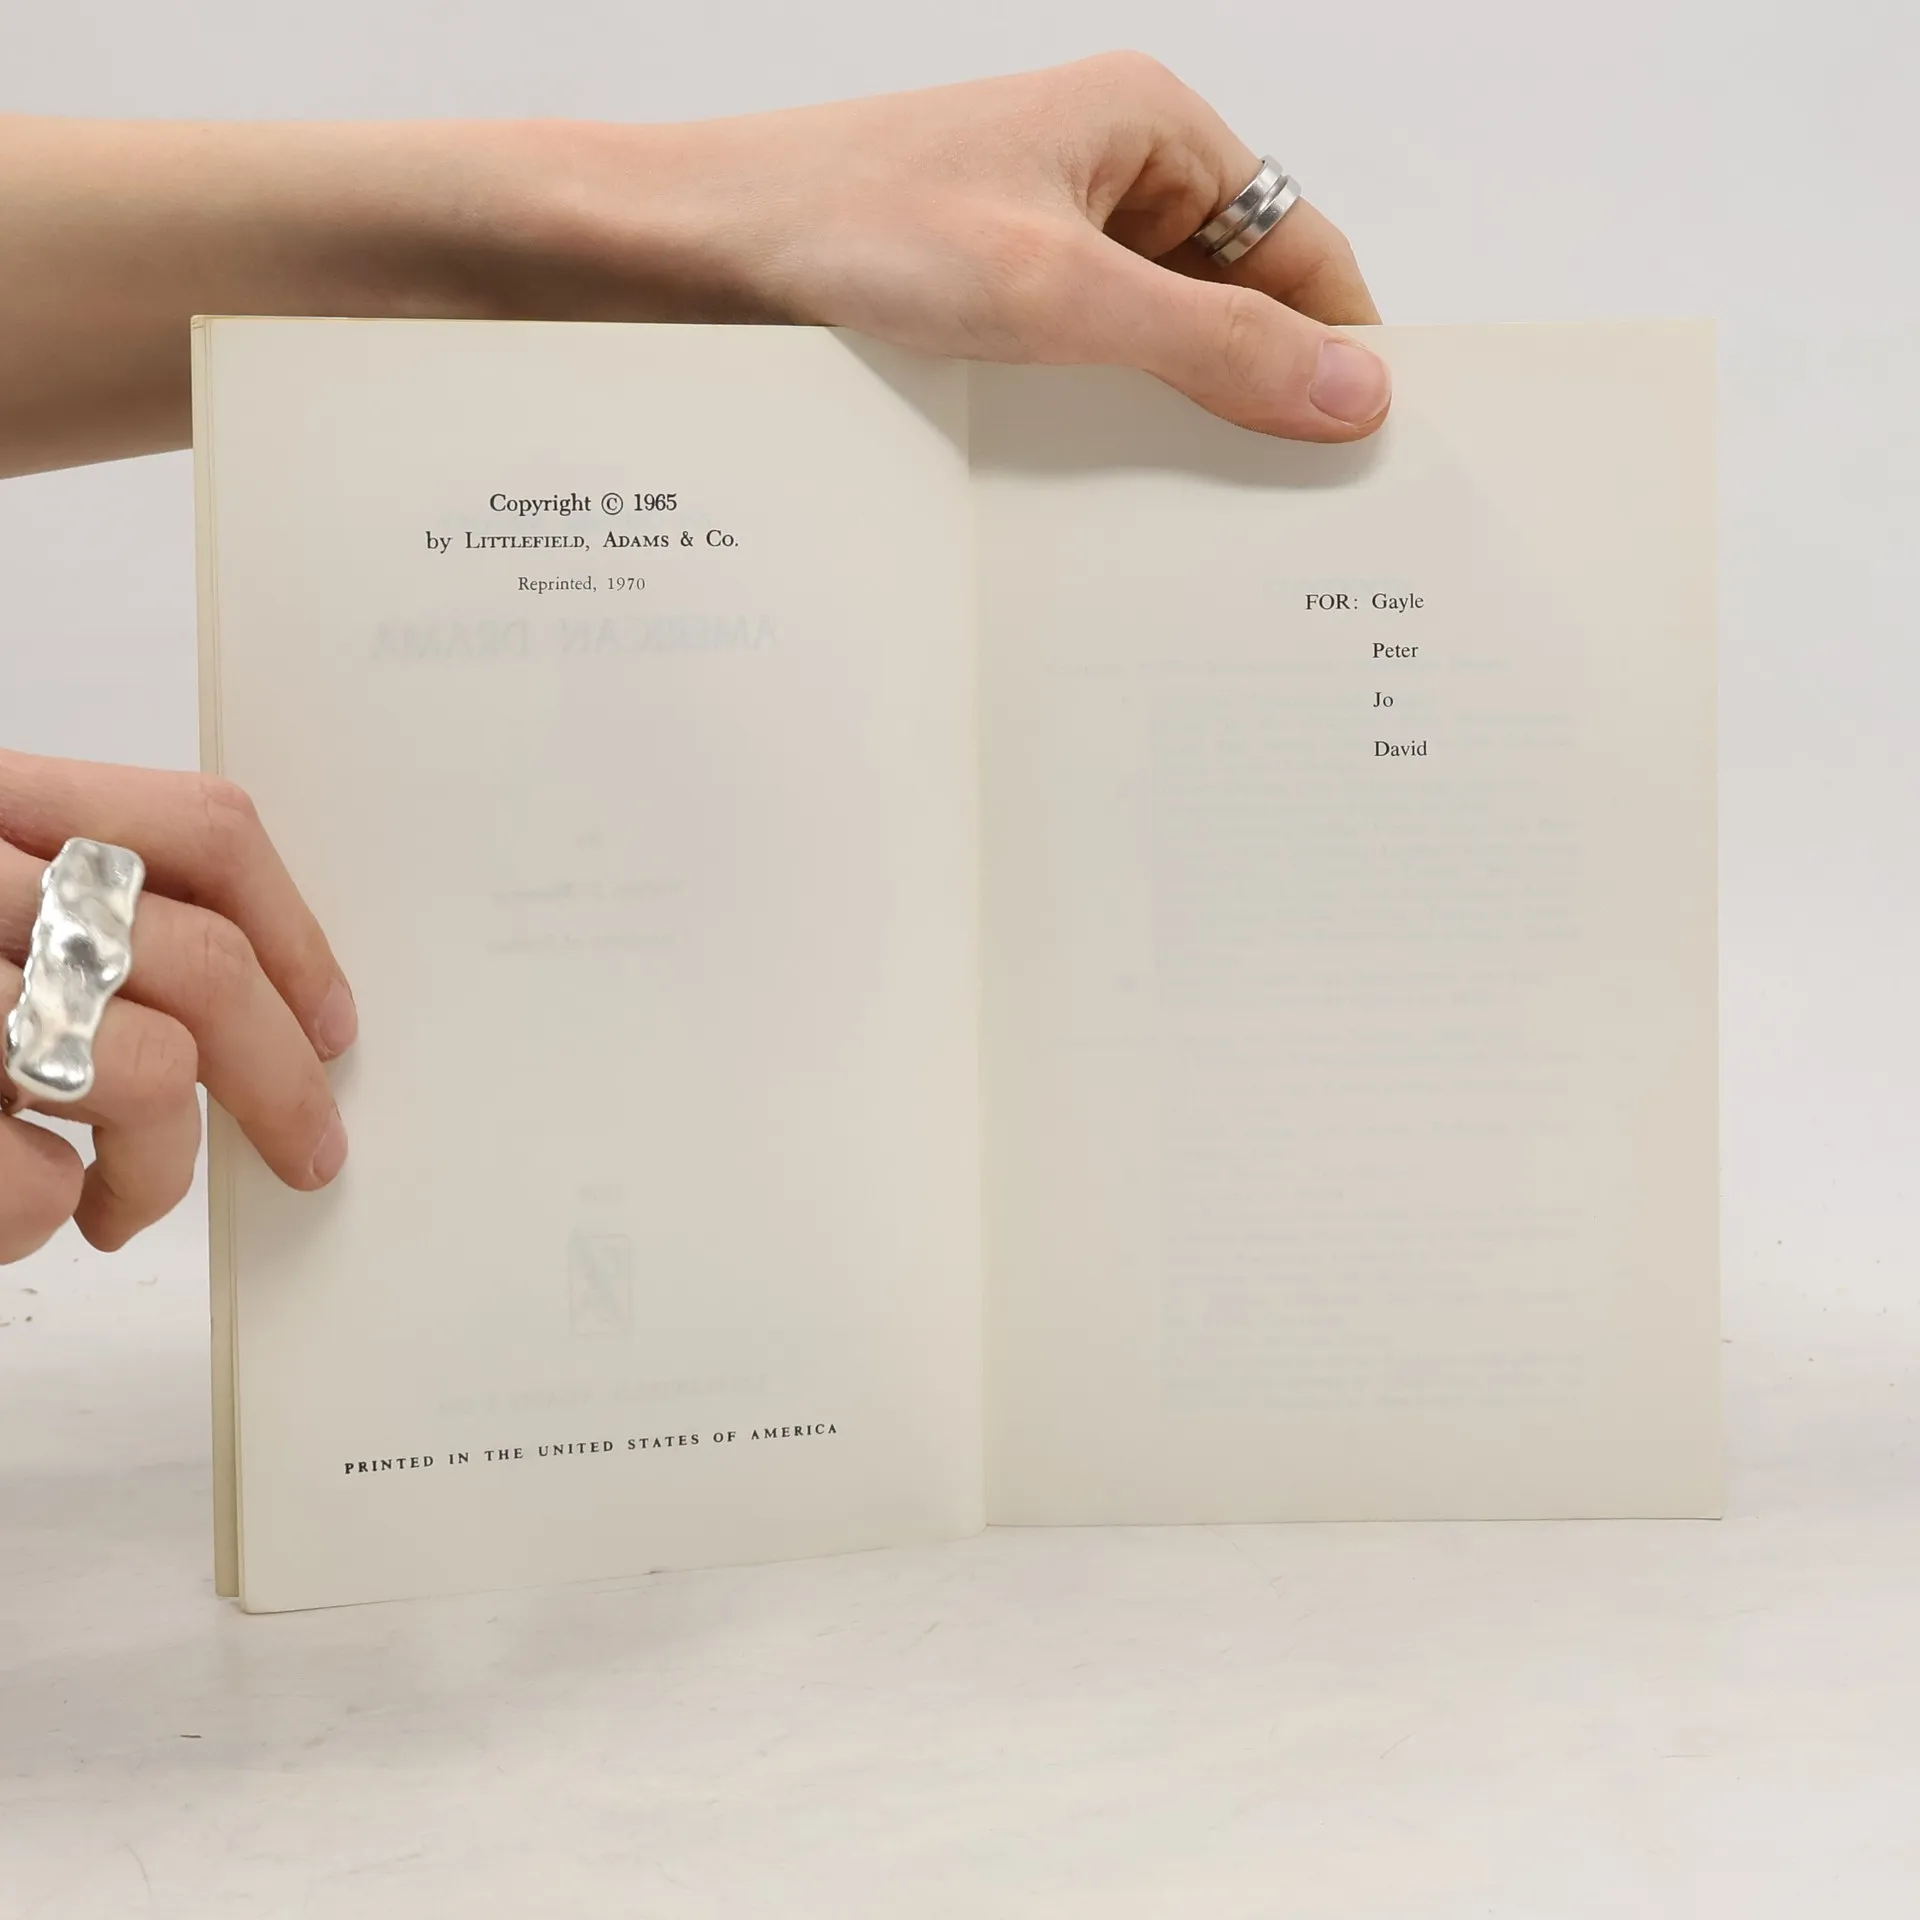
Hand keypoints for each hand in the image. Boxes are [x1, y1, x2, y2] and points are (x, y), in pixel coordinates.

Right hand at [0, 752, 354, 1261]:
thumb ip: (61, 904)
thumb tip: (252, 1001)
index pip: (197, 826)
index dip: (294, 930)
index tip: (332, 1020)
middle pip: (204, 962)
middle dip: (285, 1080)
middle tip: (309, 1153)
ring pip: (145, 1068)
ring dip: (161, 1168)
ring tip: (116, 1203)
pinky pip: (31, 1176)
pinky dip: (45, 1214)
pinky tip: (25, 1211)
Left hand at [541, 52, 1388, 441]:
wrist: (687, 253)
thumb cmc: (849, 228)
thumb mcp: (1057, 297)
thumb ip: (1213, 347)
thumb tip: (1350, 393)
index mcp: (1150, 130)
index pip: (1302, 249)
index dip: (1338, 350)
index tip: (1362, 454)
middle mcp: (1107, 176)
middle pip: (1235, 303)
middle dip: (1252, 399)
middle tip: (1278, 514)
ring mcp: (1044, 239)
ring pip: (1155, 346)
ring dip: (1168, 422)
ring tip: (1185, 513)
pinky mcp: (990, 299)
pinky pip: (1082, 369)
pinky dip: (1099, 426)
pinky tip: (1097, 492)